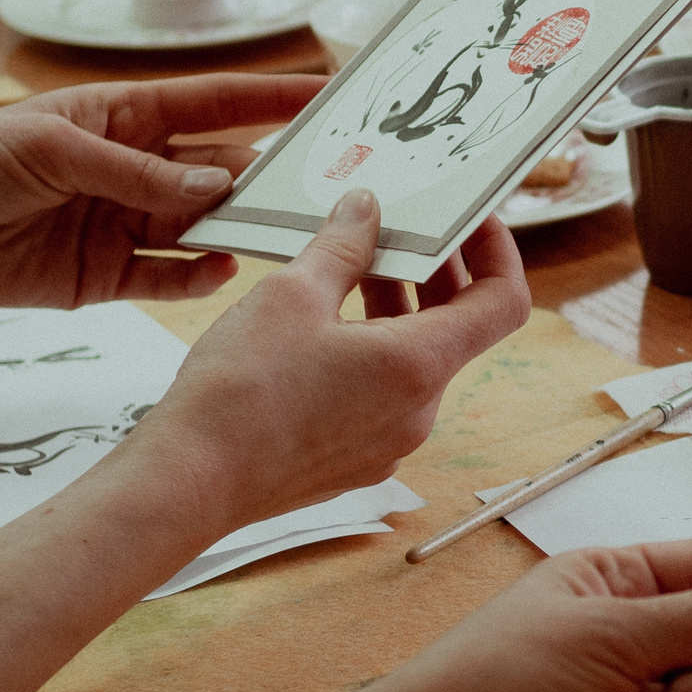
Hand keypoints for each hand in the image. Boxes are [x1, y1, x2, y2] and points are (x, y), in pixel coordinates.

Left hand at [0, 75, 323, 309]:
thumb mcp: (51, 148)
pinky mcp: (105, 276)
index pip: (213, 103)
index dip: (269, 97)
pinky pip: (166, 276)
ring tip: (280, 235)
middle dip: (266, 174)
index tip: (326, 93)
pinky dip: (196, 277)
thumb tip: (213, 184)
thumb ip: (135, 171)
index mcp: (122, 116)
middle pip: (217, 168)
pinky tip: (220, 271)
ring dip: (237, 229)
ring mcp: (122, 223)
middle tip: (320, 184)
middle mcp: (133, 168)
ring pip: (200, 225)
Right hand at [132, 186, 528, 534]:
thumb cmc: (238, 393)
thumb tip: (367, 209)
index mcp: (418, 366)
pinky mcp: (358, 460)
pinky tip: (320, 327)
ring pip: (415, 362)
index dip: (497, 254)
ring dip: (394, 311)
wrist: (188, 482)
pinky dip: (369, 352)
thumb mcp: (291, 294)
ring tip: (346, 268)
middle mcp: (419, 411)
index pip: (504, 302)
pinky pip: (383, 395)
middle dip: (432, 274)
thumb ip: (342, 246)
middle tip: (396, 230)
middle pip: (456, 329)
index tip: (473, 222)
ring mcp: (390, 442)